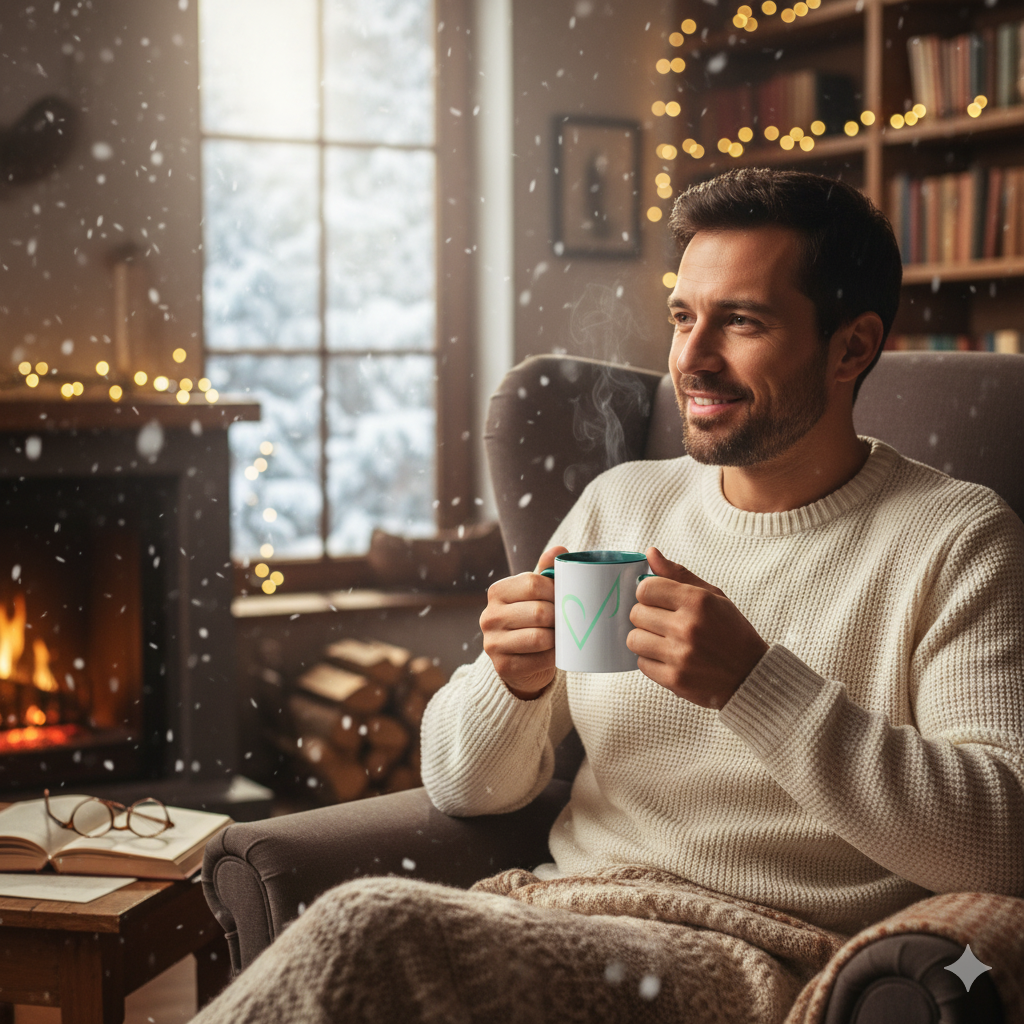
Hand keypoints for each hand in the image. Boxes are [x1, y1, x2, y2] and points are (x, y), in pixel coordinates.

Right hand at [480, 545, 567, 699]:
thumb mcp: (536, 595)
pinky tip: (554, 653)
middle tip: (568, 620)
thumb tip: (560, 549)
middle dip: (560, 617)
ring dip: (558, 638)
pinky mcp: (503, 666)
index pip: (532, 583)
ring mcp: (493, 643)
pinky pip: (540, 659)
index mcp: (497, 592)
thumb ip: (546, 572)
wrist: (520, 663)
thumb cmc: (531, 621)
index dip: (555, 590)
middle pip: (539, 611)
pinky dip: (554, 657)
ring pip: (540, 637)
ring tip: (561, 635)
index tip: (565, 598)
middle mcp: (489, 616)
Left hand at [628, 546, 768, 709]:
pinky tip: (668, 657)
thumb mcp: (712, 596)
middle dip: (645, 616)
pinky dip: (650, 660)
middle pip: (636, 614)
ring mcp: (680, 655)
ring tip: (663, 640)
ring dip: (644, 639)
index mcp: (697, 601)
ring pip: (634, 639)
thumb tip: (650, 552)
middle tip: (662, 622)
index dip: (647, 593)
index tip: (655, 599)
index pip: (645, 588)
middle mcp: (687, 627)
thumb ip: (678, 574)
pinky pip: (641, 663)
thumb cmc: (730, 631)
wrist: (751, 675)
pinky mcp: (674, 680)